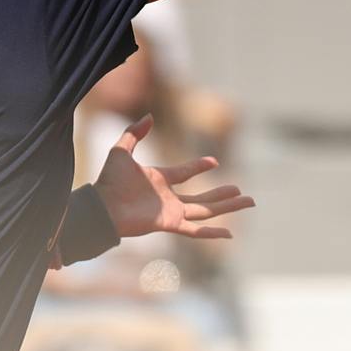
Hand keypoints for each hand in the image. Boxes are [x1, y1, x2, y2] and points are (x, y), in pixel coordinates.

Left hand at [94, 114, 253, 241]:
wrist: (101, 206)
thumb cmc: (108, 181)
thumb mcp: (121, 150)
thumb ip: (134, 132)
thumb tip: (150, 116)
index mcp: (159, 180)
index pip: (185, 173)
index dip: (199, 167)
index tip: (214, 162)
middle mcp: (168, 198)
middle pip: (203, 198)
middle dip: (223, 195)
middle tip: (242, 191)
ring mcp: (171, 212)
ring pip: (206, 211)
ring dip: (227, 208)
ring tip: (248, 201)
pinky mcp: (169, 224)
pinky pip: (195, 230)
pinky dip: (212, 233)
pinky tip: (230, 234)